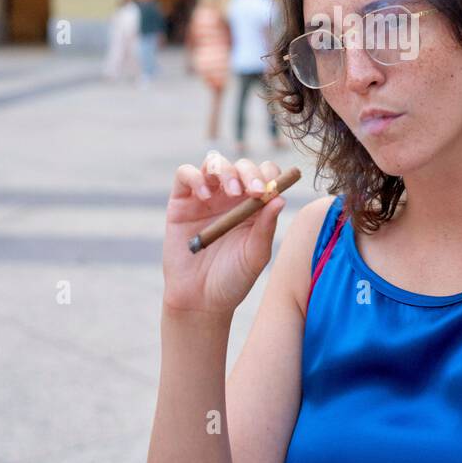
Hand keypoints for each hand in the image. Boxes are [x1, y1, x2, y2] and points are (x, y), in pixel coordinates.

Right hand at [162, 151, 286, 318]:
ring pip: (215, 163)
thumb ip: (266, 227)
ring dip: (226, 171)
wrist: (200, 299)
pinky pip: (185, 174)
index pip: (265, 175)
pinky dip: (196, 177)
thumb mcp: (255, 255)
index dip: (270, 175)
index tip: (272, 188)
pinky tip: (205, 196)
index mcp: (254, 205)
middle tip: (255, 190)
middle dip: (250, 172)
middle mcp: (230, 196)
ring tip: (232, 192)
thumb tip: (280, 199)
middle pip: (241, 165)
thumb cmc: (233, 278)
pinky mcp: (181, 201)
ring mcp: (205, 196)